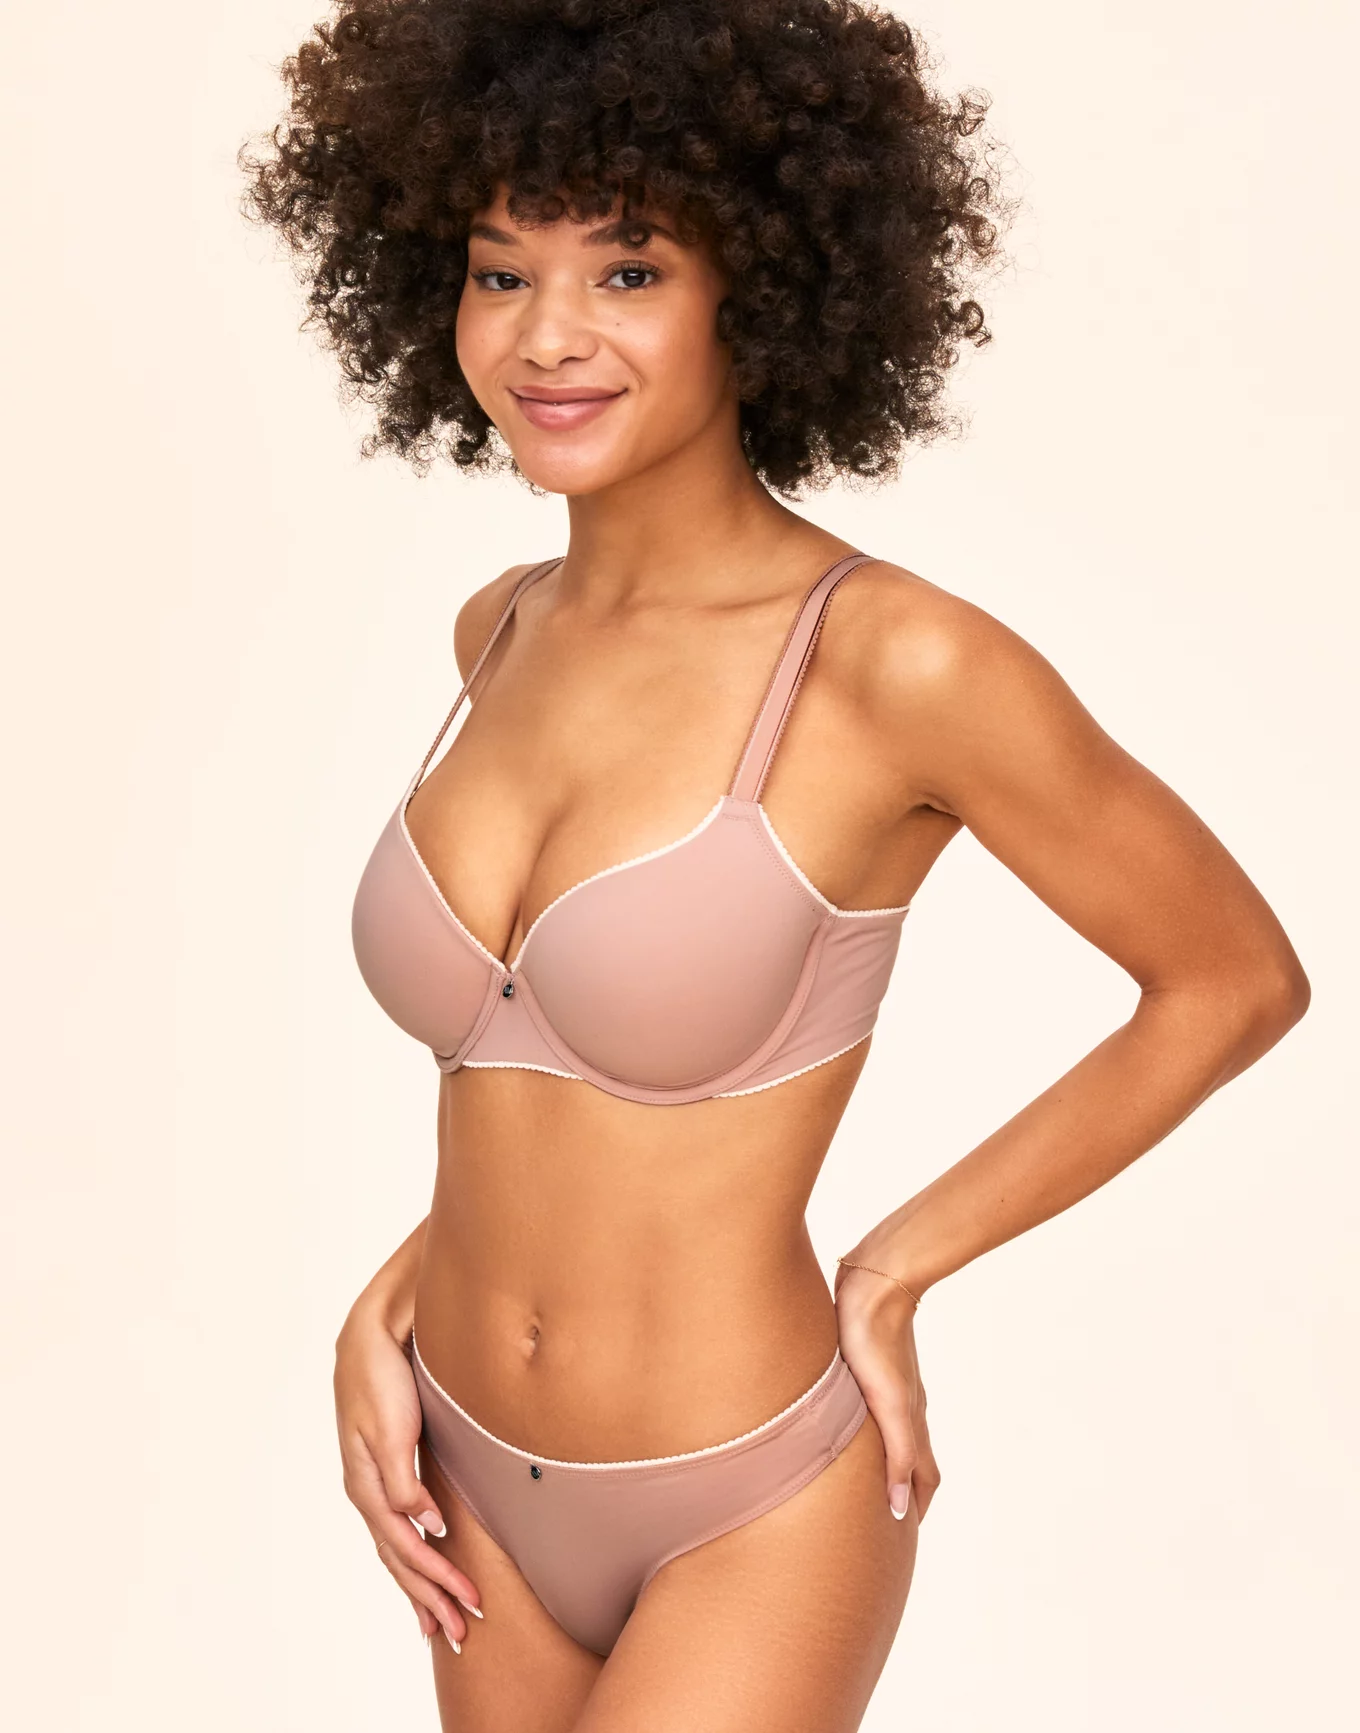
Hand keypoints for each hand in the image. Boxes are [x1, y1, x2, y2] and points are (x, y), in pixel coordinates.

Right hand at [334, 1311, 482, 1651]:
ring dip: (420, 1586)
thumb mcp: (391, 1429)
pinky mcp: (388, 1467)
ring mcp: (375, 1481)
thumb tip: (428, 1526)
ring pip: (398, 1548)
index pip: (405, 1548)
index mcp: (367, 1485)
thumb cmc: (383, 1377)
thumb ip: (404, 1480)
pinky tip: (427, 1563)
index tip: (470, 1602)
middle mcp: (369, 1491)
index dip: (436, 1578)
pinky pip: (399, 1526)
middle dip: (429, 1597)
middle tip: (460, 1634)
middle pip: (399, 1559)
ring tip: (439, 1620)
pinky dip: (414, 1555)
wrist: (370, 1336)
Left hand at [833, 1263, 940, 1522]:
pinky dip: (872, 1429)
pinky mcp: (872, 1362)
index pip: (922, 1477)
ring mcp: (890, 1383)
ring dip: (888, 1459)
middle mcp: (905, 1405)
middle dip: (904, 1490)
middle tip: (884, 1517)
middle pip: (912, 1459)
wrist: (874, 1281)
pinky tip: (852, 1422)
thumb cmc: (873, 1340)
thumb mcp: (886, 1404)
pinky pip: (877, 1407)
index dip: (915, 1507)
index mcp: (910, 1420)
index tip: (901, 1537)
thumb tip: (900, 1509)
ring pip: (895, 1432)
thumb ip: (897, 1453)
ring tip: (867, 1478)